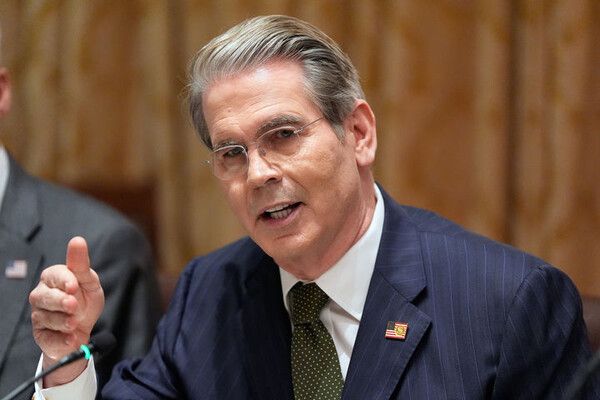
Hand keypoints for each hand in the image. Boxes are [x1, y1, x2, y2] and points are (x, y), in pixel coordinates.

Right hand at [29, 236, 104, 385]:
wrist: (83, 328)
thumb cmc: (85, 300)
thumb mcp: (89, 282)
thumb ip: (81, 264)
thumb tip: (77, 240)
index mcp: (52, 278)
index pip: (53, 275)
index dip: (64, 281)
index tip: (74, 286)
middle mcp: (41, 295)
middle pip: (43, 297)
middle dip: (60, 302)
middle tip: (73, 306)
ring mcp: (39, 315)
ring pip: (45, 317)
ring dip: (63, 321)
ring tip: (75, 323)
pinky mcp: (41, 334)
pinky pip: (48, 337)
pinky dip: (62, 339)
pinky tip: (72, 338)